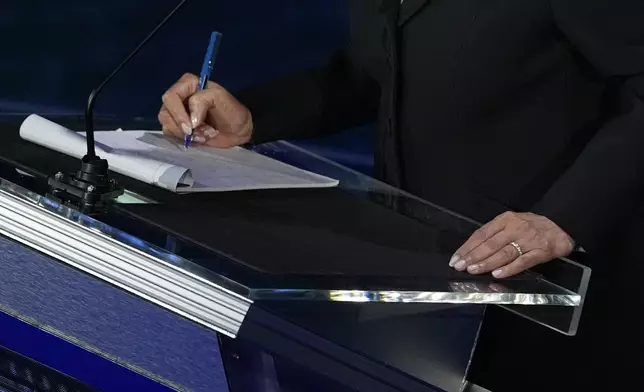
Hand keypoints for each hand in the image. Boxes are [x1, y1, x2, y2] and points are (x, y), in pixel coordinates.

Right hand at [158, 73, 252, 147]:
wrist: (239, 130)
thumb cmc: (231, 110)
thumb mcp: (220, 98)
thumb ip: (202, 101)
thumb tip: (190, 121)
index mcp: (187, 84)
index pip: (170, 97)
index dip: (179, 114)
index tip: (192, 126)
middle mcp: (179, 97)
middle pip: (166, 113)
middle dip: (184, 127)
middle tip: (203, 133)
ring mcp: (177, 114)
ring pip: (167, 125)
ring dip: (187, 135)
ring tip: (205, 135)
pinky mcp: (178, 128)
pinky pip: (171, 135)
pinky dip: (186, 140)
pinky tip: (201, 139)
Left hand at [449, 212, 573, 277]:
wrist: (562, 225)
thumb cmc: (532, 225)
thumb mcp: (512, 222)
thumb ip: (495, 233)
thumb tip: (473, 250)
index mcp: (505, 219)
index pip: (482, 234)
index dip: (468, 247)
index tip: (456, 258)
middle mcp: (515, 228)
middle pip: (490, 244)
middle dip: (473, 256)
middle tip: (460, 266)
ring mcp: (528, 240)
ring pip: (504, 253)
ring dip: (487, 263)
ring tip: (473, 270)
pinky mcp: (541, 251)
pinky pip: (523, 261)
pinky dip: (509, 268)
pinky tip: (497, 274)